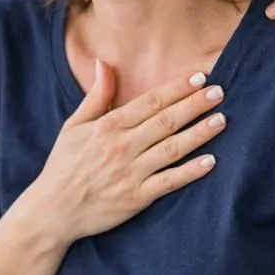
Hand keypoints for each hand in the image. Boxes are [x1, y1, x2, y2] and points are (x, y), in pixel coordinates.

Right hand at [29, 62, 226, 242]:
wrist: (52, 211)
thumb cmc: (63, 166)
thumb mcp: (74, 126)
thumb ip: (96, 96)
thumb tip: (103, 63)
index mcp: (107, 127)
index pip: (149, 102)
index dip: (176, 89)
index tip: (199, 77)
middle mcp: (121, 147)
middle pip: (165, 121)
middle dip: (194, 105)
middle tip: (219, 92)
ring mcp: (130, 173)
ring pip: (171, 149)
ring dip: (199, 134)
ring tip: (222, 120)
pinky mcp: (136, 198)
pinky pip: (168, 182)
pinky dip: (190, 172)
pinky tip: (211, 161)